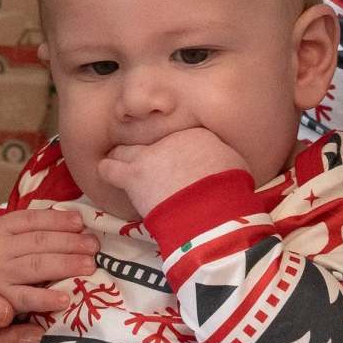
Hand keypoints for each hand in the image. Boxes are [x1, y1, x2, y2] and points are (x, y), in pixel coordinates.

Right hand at [0, 210, 97, 310]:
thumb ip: (19, 226)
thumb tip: (66, 220)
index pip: (33, 219)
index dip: (60, 220)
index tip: (81, 223)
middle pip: (41, 242)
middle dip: (72, 242)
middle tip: (94, 246)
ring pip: (38, 266)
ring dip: (68, 264)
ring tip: (90, 265)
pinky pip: (24, 298)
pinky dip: (46, 298)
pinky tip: (65, 298)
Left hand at [98, 128, 246, 217]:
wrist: (210, 207)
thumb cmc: (229, 188)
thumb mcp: (234, 164)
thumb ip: (220, 157)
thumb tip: (218, 161)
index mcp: (195, 134)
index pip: (176, 137)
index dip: (172, 149)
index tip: (174, 160)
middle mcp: (168, 139)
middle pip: (147, 138)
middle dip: (146, 150)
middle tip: (147, 162)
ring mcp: (148, 155)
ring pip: (124, 149)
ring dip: (123, 158)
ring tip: (122, 166)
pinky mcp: (132, 176)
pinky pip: (108, 168)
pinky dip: (108, 171)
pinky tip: (107, 173)